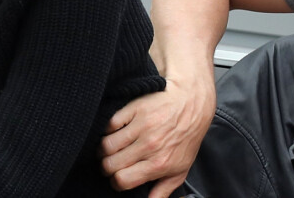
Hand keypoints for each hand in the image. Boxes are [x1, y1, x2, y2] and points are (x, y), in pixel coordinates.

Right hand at [99, 77, 214, 196]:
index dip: (115, 182)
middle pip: (110, 163)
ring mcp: (140, 125)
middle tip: (109, 164)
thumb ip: (164, 189)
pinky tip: (111, 133)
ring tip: (107, 150)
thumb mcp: (181, 168)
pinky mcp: (134, 108)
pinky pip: (110, 124)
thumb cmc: (186, 138)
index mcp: (159, 164)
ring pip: (106, 144)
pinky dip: (106, 130)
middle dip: (106, 167)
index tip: (116, 178)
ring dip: (102, 150)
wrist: (192, 104)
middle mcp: (148, 146)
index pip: (123, 180)